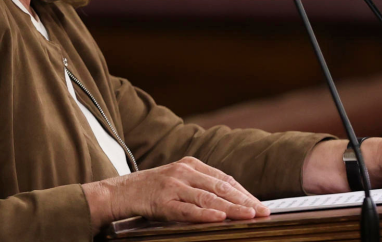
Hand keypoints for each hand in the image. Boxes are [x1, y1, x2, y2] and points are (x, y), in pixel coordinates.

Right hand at [81, 157, 269, 229]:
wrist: (118, 192)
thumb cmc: (150, 190)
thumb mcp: (178, 180)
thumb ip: (200, 186)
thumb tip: (229, 200)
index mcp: (191, 164)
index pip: (224, 178)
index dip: (244, 192)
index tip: (260, 204)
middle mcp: (184, 171)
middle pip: (221, 187)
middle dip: (245, 200)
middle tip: (263, 212)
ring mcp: (173, 185)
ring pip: (209, 197)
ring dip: (232, 207)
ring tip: (249, 215)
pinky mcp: (162, 201)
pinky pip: (187, 209)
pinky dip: (205, 214)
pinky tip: (219, 217)